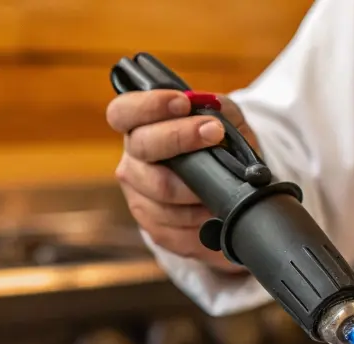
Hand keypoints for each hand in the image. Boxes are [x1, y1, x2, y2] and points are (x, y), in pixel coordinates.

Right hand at [107, 89, 257, 273]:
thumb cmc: (220, 150)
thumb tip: (214, 109)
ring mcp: (140, 198)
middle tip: (214, 132)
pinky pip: (176, 225)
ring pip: (162, 190)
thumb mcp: (225, 120)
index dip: (148, 105)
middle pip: (144, 147)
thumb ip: (218, 108)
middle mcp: (133, 163)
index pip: (123, 112)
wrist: (231, 196)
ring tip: (224, 181)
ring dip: (198, 184)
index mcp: (139, 130)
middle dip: (180, 137)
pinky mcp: (156, 230)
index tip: (182, 102)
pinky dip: (202, 218)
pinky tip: (216, 212)